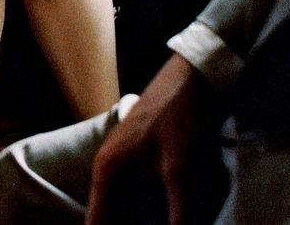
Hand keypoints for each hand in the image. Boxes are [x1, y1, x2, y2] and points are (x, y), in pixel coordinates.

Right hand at [89, 54, 220, 224]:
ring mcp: (126, 160)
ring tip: (156, 222)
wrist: (194, 78)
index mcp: (107, 167)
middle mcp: (110, 165)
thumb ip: (177, 213)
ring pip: (125, 205)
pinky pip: (138, 194)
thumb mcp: (179, 170)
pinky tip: (164, 219)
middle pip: (110, 214)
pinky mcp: (143, 158)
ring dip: (138, 221)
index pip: (95, 220)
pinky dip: (149, 210)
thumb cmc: (179, 118)